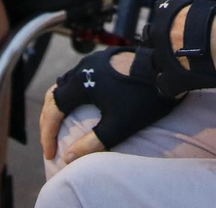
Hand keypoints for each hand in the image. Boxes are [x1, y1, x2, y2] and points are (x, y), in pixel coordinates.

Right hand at [39, 49, 153, 164]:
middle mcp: (83, 67)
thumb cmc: (143, 99)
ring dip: (61, 104)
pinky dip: (74, 93)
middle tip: (51, 140)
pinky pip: (81, 77)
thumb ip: (91, 144)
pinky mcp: (107, 59)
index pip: (53, 109)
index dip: (48, 133)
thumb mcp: (117, 127)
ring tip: (62, 124)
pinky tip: (83, 104)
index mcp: (81, 82)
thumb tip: (68, 158)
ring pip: (67, 83)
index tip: (50, 153)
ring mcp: (95, 60)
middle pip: (55, 94)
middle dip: (50, 119)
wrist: (167, 68)